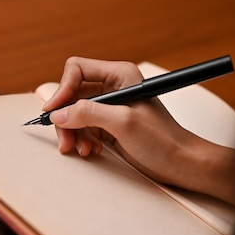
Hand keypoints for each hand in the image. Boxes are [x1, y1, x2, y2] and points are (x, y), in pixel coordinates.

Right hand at [42, 57, 234, 207]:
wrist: (180, 163)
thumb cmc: (162, 140)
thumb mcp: (123, 122)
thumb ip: (88, 113)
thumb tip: (58, 114)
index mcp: (120, 75)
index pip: (76, 70)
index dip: (62, 90)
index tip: (54, 113)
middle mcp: (113, 88)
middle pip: (71, 95)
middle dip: (66, 118)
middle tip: (66, 141)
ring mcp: (109, 108)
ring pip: (73, 114)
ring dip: (72, 133)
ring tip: (83, 150)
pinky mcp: (107, 126)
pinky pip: (82, 128)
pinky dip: (81, 140)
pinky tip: (92, 151)